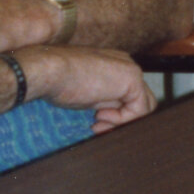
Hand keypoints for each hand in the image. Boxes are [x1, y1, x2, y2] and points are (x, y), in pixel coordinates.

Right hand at [19, 46, 154, 132]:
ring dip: (123, 121)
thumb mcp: (86, 94)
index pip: (129, 95)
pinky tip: (100, 116)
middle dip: (122, 120)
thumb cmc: (58, 82)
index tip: (94, 124)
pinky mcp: (133, 79)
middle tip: (97, 128)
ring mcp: (131, 70)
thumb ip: (103, 100)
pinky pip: (140, 109)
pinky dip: (123, 119)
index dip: (116, 115)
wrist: (50, 70)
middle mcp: (126, 65)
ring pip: (144, 106)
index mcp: (115, 66)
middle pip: (140, 101)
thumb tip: (110, 116)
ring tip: (97, 123)